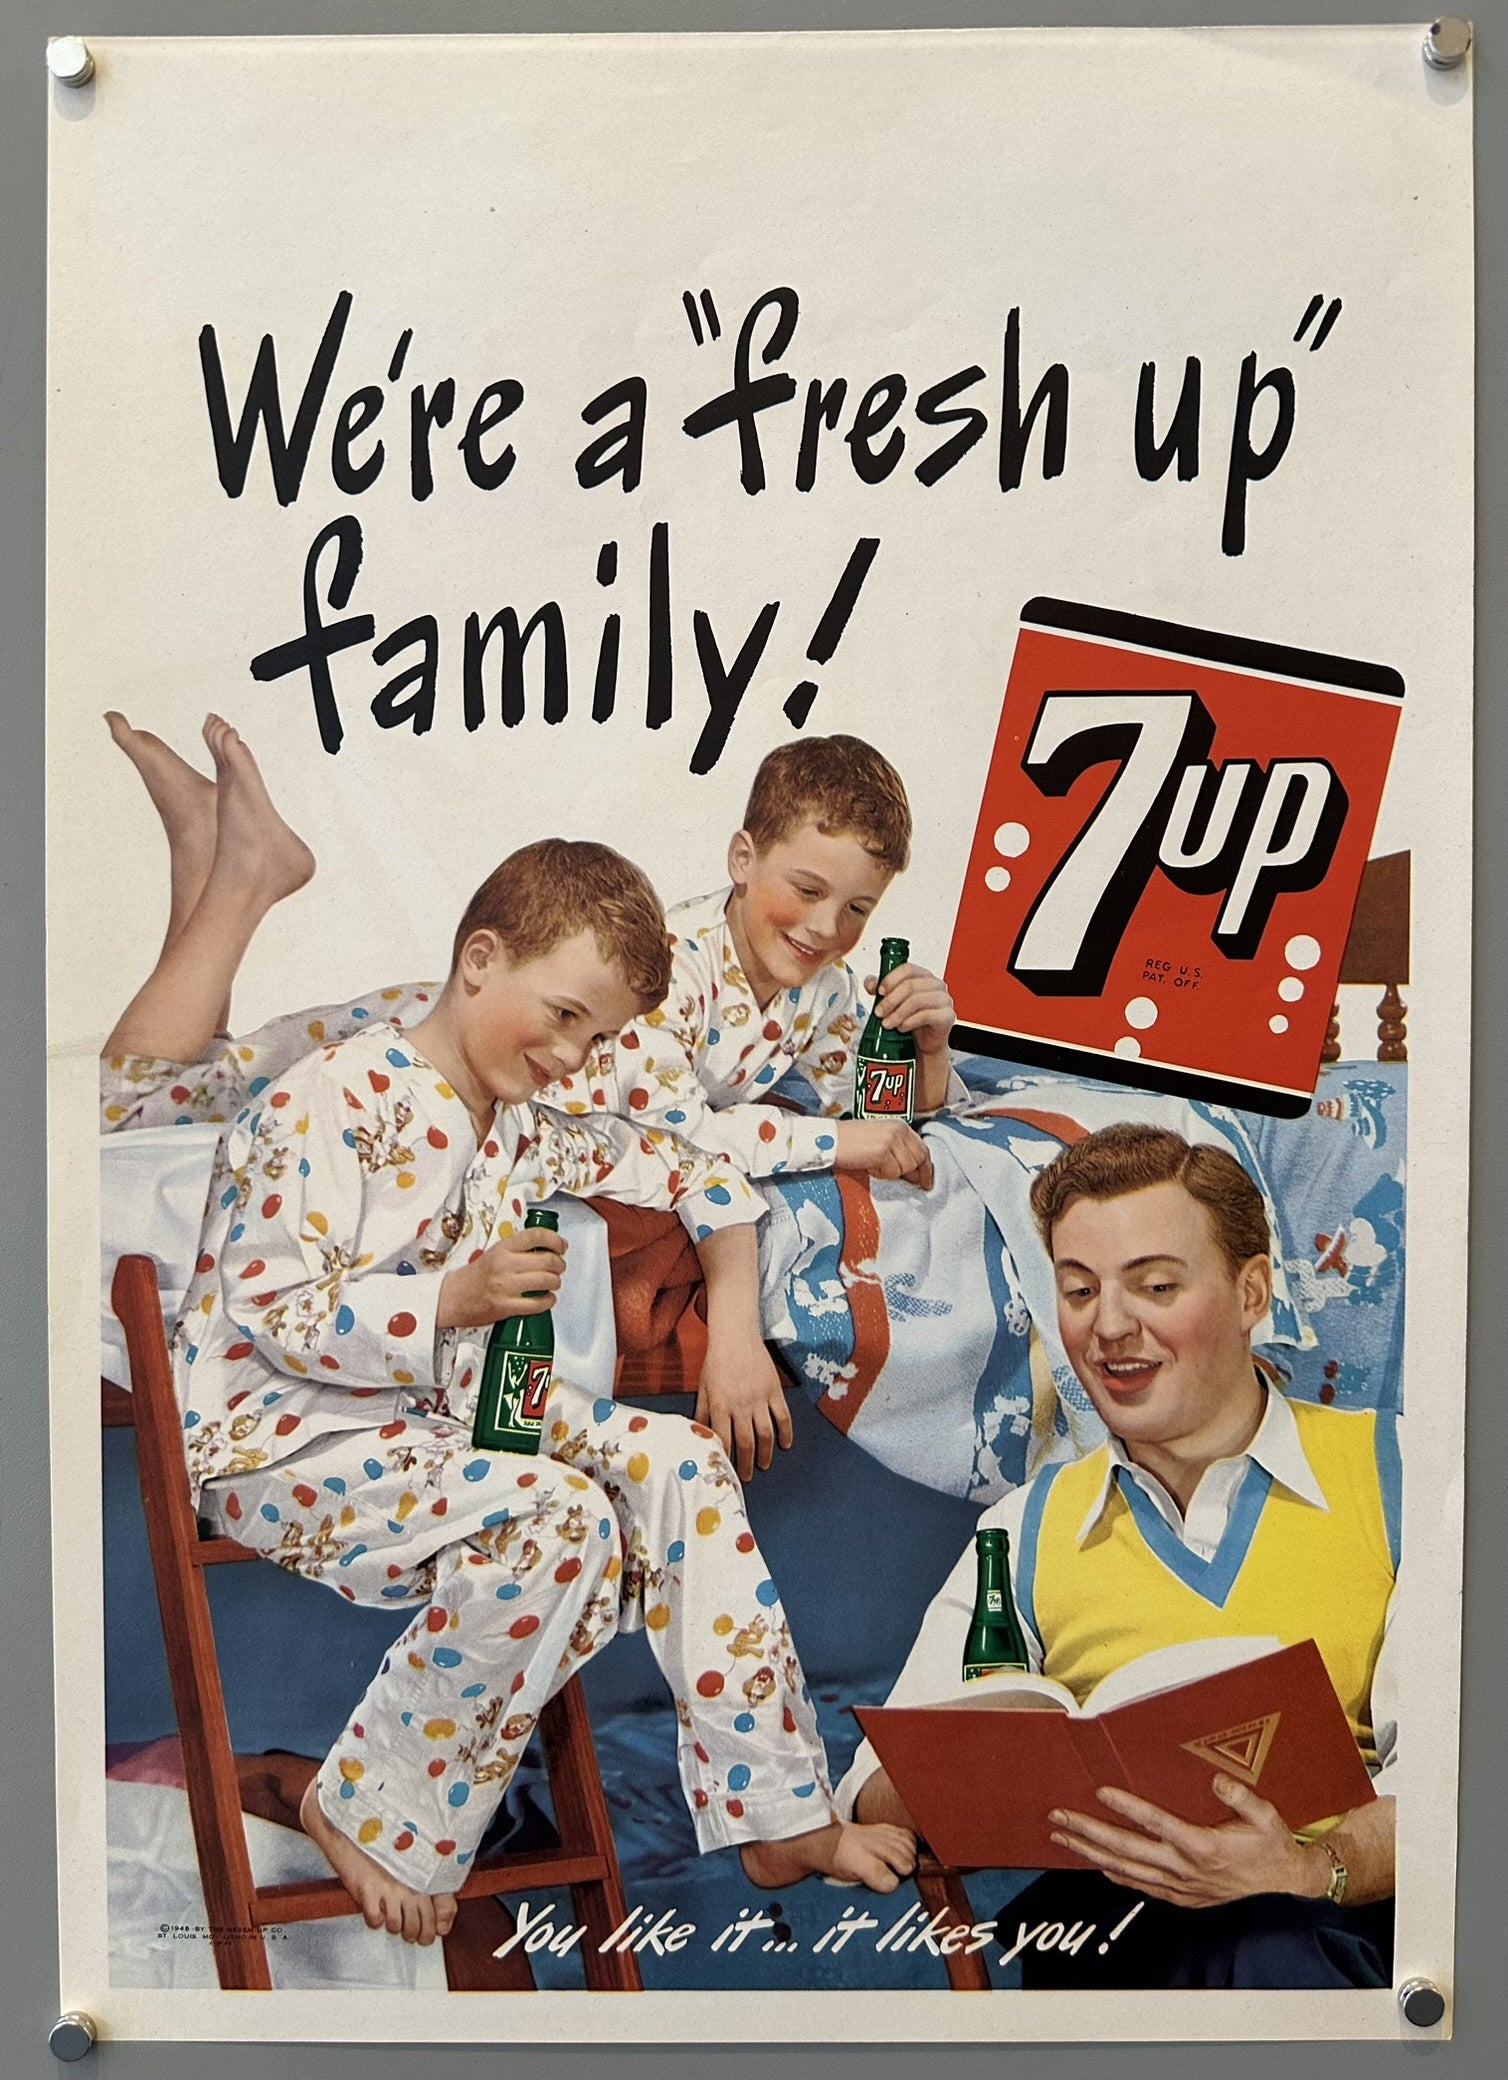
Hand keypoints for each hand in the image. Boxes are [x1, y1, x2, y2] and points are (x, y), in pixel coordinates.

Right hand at [435, 1228, 566, 1329]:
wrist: (452, 1298)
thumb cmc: (475, 1276)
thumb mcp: (494, 1253)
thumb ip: (518, 1248)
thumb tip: (549, 1245)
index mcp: (502, 1248)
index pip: (536, 1235)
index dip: (555, 1240)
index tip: (561, 1246)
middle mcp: (504, 1265)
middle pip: (547, 1259)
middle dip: (559, 1264)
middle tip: (559, 1267)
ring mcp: (505, 1287)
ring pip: (546, 1281)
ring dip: (556, 1282)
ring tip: (553, 1282)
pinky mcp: (505, 1307)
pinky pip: (537, 1304)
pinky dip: (549, 1301)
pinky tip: (548, 1299)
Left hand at [694, 1334, 792, 1480]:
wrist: (736, 1336)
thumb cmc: (716, 1362)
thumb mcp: (703, 1387)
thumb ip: (702, 1412)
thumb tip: (699, 1435)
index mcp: (721, 1404)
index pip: (723, 1439)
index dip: (725, 1458)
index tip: (724, 1471)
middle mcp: (741, 1405)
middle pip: (746, 1442)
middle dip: (745, 1464)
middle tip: (745, 1477)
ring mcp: (760, 1398)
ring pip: (765, 1434)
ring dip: (765, 1453)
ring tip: (763, 1466)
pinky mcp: (775, 1391)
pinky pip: (783, 1416)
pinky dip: (786, 1432)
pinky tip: (785, 1445)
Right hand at [833, 1116, 934, 1190]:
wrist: (830, 1139)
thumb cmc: (850, 1141)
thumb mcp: (880, 1139)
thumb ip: (898, 1150)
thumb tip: (914, 1173)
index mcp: (899, 1125)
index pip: (922, 1148)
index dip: (926, 1168)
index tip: (926, 1182)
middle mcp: (898, 1130)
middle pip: (918, 1159)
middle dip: (913, 1174)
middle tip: (906, 1182)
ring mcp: (891, 1140)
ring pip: (905, 1168)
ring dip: (891, 1173)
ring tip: (875, 1165)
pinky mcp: (882, 1151)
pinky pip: (891, 1172)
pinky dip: (881, 1174)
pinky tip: (869, 1165)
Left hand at [866, 962, 954, 1057]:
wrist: (926, 1043)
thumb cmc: (912, 1020)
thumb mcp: (894, 1002)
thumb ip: (882, 989)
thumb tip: (870, 983)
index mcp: (924, 977)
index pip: (907, 969)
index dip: (891, 979)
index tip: (879, 991)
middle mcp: (936, 985)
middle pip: (910, 985)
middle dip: (890, 1000)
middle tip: (879, 1012)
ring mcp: (944, 1000)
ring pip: (917, 1000)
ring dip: (897, 1013)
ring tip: (887, 1023)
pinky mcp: (947, 1016)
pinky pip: (926, 1015)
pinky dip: (910, 1022)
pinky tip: (901, 1028)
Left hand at [1048, 1776, 1328, 1908]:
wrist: (1286, 1890)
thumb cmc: (1273, 1850)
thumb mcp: (1267, 1817)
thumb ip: (1241, 1798)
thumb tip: (1217, 1780)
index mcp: (1202, 1846)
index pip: (1156, 1823)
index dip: (1127, 1807)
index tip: (1101, 1791)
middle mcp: (1184, 1869)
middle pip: (1126, 1849)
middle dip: (1088, 1831)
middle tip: (1059, 1816)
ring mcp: (1179, 1886)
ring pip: (1125, 1870)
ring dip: (1091, 1853)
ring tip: (1063, 1837)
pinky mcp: (1180, 1897)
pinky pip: (1139, 1886)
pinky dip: (1113, 1875)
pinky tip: (1095, 1864)